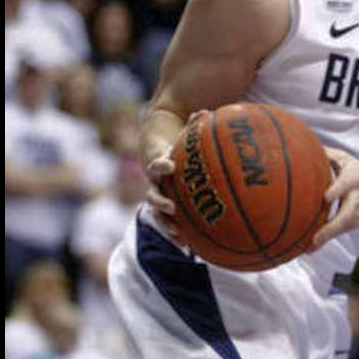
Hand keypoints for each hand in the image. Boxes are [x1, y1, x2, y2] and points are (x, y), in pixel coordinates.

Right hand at [145, 111, 207, 245]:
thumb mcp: (182, 135)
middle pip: (152, 194)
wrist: (159, 154)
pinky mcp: (165, 210)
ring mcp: (159, 198)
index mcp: (159, 164)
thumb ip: (193, 126)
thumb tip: (206, 111)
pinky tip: (190, 247)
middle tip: (171, 207)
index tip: (169, 165)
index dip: (160, 164)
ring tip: (178, 234)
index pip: (156, 164)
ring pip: (158, 215)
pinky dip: (178, 235)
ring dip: (167, 225)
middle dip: (160, 202)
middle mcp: (155, 184)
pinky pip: (170, 224)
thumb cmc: (176, 144)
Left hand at [311, 148, 358, 249]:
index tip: (325, 198)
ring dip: (322, 237)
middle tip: (311, 232)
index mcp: (354, 180)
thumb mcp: (349, 161)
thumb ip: (329, 155)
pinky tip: (308, 250)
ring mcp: (354, 215)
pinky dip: (321, 241)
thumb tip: (305, 146)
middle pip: (343, 214)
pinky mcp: (351, 224)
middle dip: (329, 224)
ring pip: (338, 228)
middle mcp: (355, 199)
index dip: (333, 193)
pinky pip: (334, 234)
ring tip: (306, 247)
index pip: (344, 186)